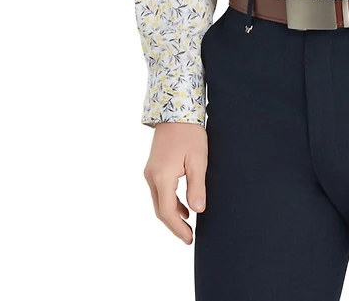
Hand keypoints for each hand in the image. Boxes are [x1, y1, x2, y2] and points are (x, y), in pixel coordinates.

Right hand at [143, 121, 207, 243]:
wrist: (176, 110)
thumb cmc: (190, 133)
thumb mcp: (198, 160)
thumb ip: (197, 187)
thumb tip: (198, 211)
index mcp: (162, 176)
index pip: (167, 212)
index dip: (178, 229)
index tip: (190, 239)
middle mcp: (151, 176)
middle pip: (160, 210)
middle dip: (174, 226)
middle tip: (189, 237)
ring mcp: (150, 172)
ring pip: (159, 201)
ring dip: (172, 215)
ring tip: (188, 225)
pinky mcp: (153, 167)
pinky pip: (159, 191)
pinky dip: (170, 202)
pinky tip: (183, 207)